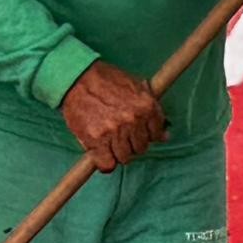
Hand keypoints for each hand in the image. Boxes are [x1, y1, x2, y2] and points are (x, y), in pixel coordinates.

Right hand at [61, 58, 164, 172]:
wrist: (78, 77)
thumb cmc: (106, 80)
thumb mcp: (136, 87)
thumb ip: (152, 110)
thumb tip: (165, 136)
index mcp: (146, 107)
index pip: (156, 135)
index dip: (145, 135)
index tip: (136, 133)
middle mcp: (133, 120)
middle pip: (140, 148)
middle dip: (131, 144)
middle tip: (119, 135)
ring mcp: (115, 131)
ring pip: (125, 158)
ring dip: (117, 153)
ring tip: (108, 142)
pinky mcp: (97, 140)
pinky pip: (107, 164)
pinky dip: (105, 163)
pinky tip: (101, 154)